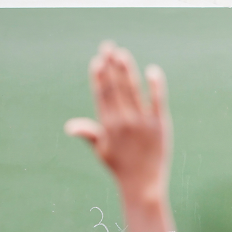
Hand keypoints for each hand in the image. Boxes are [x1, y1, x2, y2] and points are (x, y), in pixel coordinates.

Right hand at [65, 42, 170, 201]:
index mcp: (108, 126)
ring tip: (122, 53)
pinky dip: (156, 85)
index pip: (102, 96)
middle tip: (108, 47)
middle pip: (115, 88)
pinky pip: (158, 101)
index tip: (96, 61)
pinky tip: (152, 71)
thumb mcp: (101, 151)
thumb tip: (70, 126)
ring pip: (133, 90)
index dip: (98, 77)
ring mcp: (143, 123)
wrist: (143, 185)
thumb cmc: (120, 168)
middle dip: (110, 66)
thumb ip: (89, 134)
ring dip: (126, 70)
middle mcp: (124, 122)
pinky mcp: (160, 126)